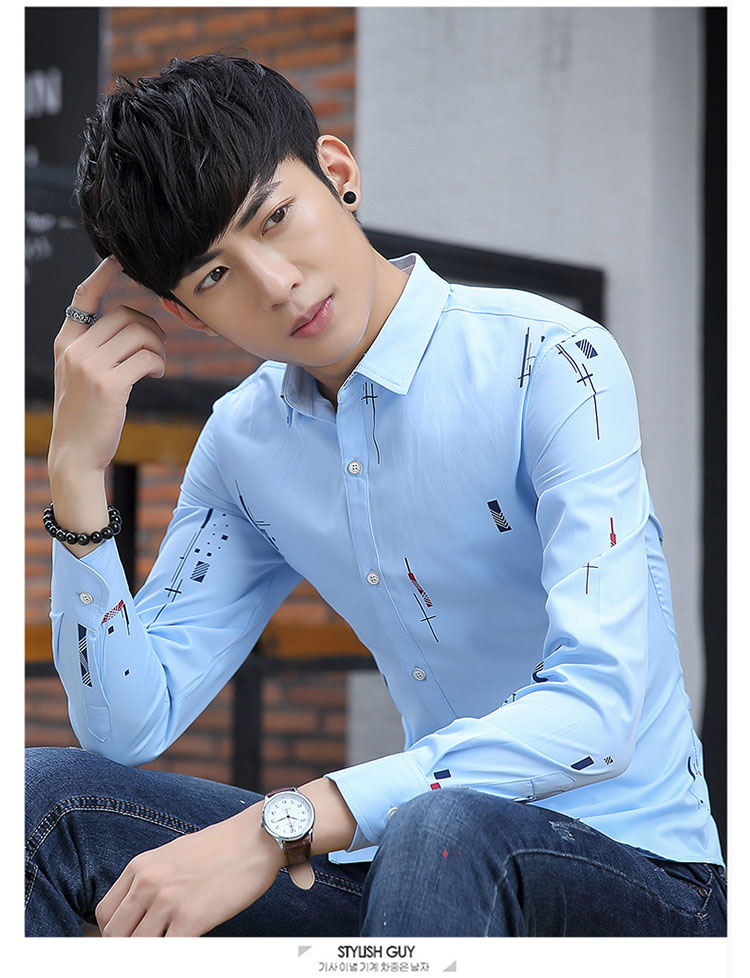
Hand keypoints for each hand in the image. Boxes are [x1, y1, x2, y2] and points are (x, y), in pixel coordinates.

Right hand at [48, 256, 166, 478]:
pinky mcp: (110, 384)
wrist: (75, 455)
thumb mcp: (80, 376)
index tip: (119, 259)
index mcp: (65, 343)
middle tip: (155, 349)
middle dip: (150, 327)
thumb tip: (131, 325)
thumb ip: (96, 349)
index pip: (84, 296)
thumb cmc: (85, 416)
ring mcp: (90, 366)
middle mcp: (75, 349)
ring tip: (156, 364)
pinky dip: (158, 363)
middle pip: (125, 314)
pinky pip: (147, 357)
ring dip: (158, 347)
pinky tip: (156, 373)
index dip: (103, 274)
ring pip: (140, 334)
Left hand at [95, 803, 284, 936]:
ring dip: (151, 950)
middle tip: (152, 943)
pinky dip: (173, 955)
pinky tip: (188, 944)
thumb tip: (138, 912)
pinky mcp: (191, 918)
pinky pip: (167, 952)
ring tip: (172, 941)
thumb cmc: (220, 848)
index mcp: (141, 867)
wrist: (256, 838)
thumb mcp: (173, 855)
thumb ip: (150, 880)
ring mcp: (168, 901)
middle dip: (128, 947)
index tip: (131, 939)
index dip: (113, 934)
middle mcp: (148, 882)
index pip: (105, 914)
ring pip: (136, 947)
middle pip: (114, 935)